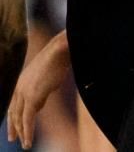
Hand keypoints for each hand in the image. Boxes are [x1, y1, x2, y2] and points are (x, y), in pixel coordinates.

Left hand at [6, 30, 67, 148]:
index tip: (14, 126)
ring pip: (19, 118)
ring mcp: (24, 93)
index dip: (13, 116)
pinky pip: (27, 119)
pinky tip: (28, 141)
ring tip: (24, 143)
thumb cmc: (58, 60)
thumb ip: (41, 91)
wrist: (59, 51)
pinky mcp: (32, 97)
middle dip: (13, 127)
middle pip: (13, 112)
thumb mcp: (48, 78)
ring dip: (21, 132)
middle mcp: (19, 88)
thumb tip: (39, 104)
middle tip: (13, 138)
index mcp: (22, 82)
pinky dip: (27, 131)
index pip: (14, 104)